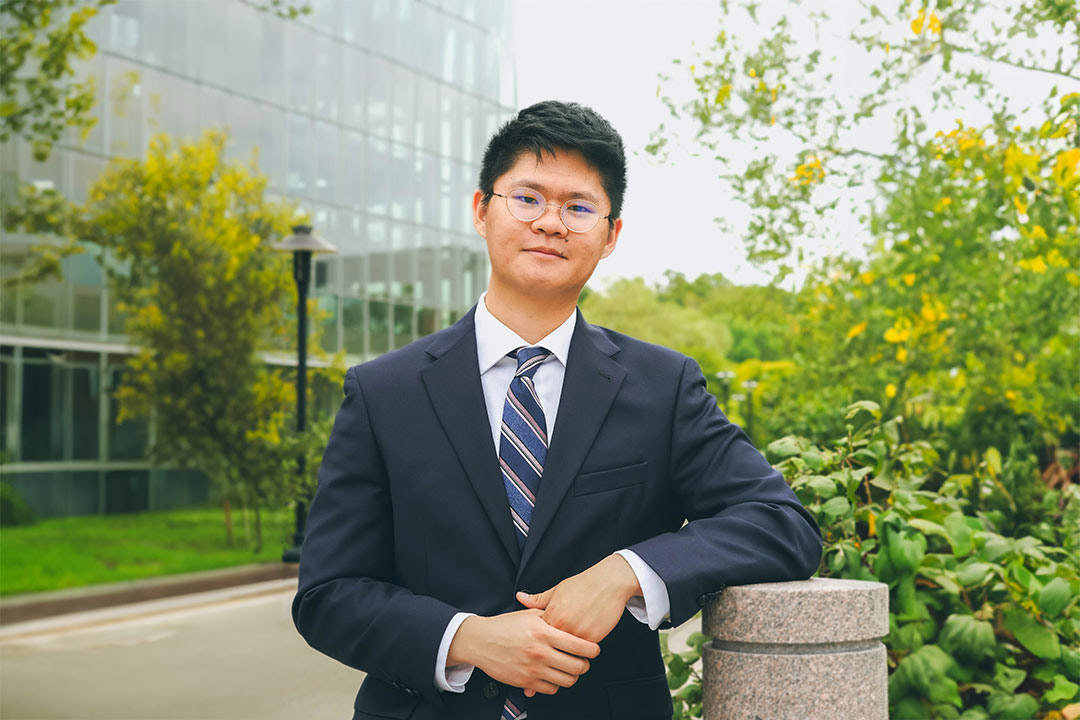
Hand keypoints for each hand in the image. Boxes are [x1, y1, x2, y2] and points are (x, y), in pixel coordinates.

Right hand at [446, 609, 599, 695]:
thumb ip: (551, 617)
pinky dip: (556, 684)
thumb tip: (570, 617)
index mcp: (543, 632)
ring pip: (566, 680)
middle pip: (577, 666)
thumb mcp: (529, 615)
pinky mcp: (525, 681)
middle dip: (585, 665)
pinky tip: (554, 675)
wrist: (480, 640)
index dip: (592, 649)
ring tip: (570, 669)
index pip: (579, 645)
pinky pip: (551, 689)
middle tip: (584, 661)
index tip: (594, 650)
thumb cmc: (504, 626)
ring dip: (572, 676)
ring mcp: (533, 668)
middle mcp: (540, 652)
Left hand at [516, 555, 641, 696]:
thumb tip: (521, 597)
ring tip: (561, 673)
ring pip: (566, 657)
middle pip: (550, 653)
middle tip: (544, 674)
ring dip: (564, 667)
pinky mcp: (592, 638)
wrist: (608, 582)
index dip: (532, 652)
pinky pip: (582, 655)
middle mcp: (561, 626)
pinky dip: (579, 660)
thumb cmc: (583, 585)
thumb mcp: (557, 590)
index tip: (527, 663)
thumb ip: (539, 599)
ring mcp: (576, 633)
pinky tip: (577, 664)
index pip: (537, 639)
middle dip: (546, 666)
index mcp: (550, 615)